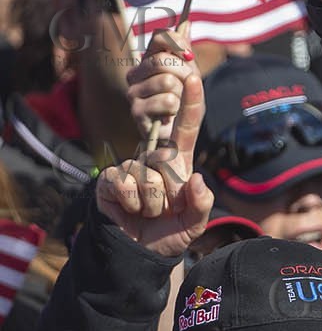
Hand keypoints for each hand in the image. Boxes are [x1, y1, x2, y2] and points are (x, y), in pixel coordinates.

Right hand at [96, 64, 212, 256]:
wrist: (139, 254)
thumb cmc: (169, 233)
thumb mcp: (195, 222)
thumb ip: (202, 203)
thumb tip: (195, 178)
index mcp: (178, 162)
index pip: (186, 128)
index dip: (190, 103)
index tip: (194, 76)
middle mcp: (153, 158)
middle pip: (165, 161)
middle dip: (169, 194)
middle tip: (164, 211)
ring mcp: (131, 166)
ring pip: (146, 177)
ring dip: (151, 204)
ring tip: (147, 212)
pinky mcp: (111, 177)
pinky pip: (126, 184)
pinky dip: (133, 204)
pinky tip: (129, 210)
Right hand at [126, 28, 194, 142]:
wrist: (178, 135)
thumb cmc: (183, 104)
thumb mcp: (189, 75)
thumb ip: (185, 51)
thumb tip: (186, 23)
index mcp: (147, 61)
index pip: (159, 38)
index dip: (177, 42)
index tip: (189, 56)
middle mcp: (135, 74)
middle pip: (163, 60)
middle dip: (183, 74)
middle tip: (185, 87)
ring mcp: (133, 92)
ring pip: (167, 80)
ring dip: (181, 95)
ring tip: (176, 104)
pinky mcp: (136, 111)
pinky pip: (167, 100)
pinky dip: (176, 109)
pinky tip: (169, 116)